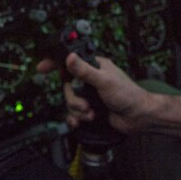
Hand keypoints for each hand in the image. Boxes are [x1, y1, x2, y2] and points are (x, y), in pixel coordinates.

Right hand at [38, 53, 156, 134]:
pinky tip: (81, 121)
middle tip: (85, 105)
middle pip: (67, 87)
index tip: (42, 67)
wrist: (138, 118)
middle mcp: (91, 80)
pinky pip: (74, 114)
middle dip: (74, 99)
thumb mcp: (104, 81)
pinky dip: (76, 118)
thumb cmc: (128, 95)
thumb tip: (69, 57)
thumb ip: (85, 71)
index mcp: (95, 67)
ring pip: (70, 101)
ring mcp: (90, 95)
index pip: (71, 61)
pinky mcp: (90, 109)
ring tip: (91, 114)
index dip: (55, 64)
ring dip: (78, 110)